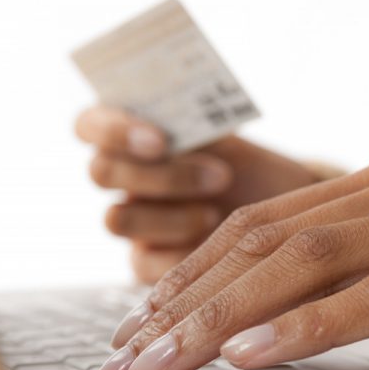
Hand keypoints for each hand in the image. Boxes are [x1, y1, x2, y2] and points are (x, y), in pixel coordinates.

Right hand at [75, 106, 323, 282]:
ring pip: (116, 219)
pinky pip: (142, 262)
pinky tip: (213, 242)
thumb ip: (194, 120)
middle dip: (161, 175)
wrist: (279, 208)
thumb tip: (185, 107)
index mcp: (130, 133)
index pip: (89, 124)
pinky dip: (178, 253)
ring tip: (218, 212)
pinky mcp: (145, 261)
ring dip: (170, 216)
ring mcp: (131, 219)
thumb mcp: (228, 137)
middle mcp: (123, 176)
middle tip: (221, 176)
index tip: (161, 140)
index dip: (113, 130)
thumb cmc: (247, 163)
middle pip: (101, 173)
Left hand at [89, 158, 368, 369]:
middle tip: (125, 360)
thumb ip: (353, 287)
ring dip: (223, 321)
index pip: (260, 228)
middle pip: (267, 244)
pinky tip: (251, 358)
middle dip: (183, 305)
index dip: (189, 277)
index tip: (137, 328)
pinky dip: (309, 327)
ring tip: (162, 365)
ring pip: (309, 263)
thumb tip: (264, 321)